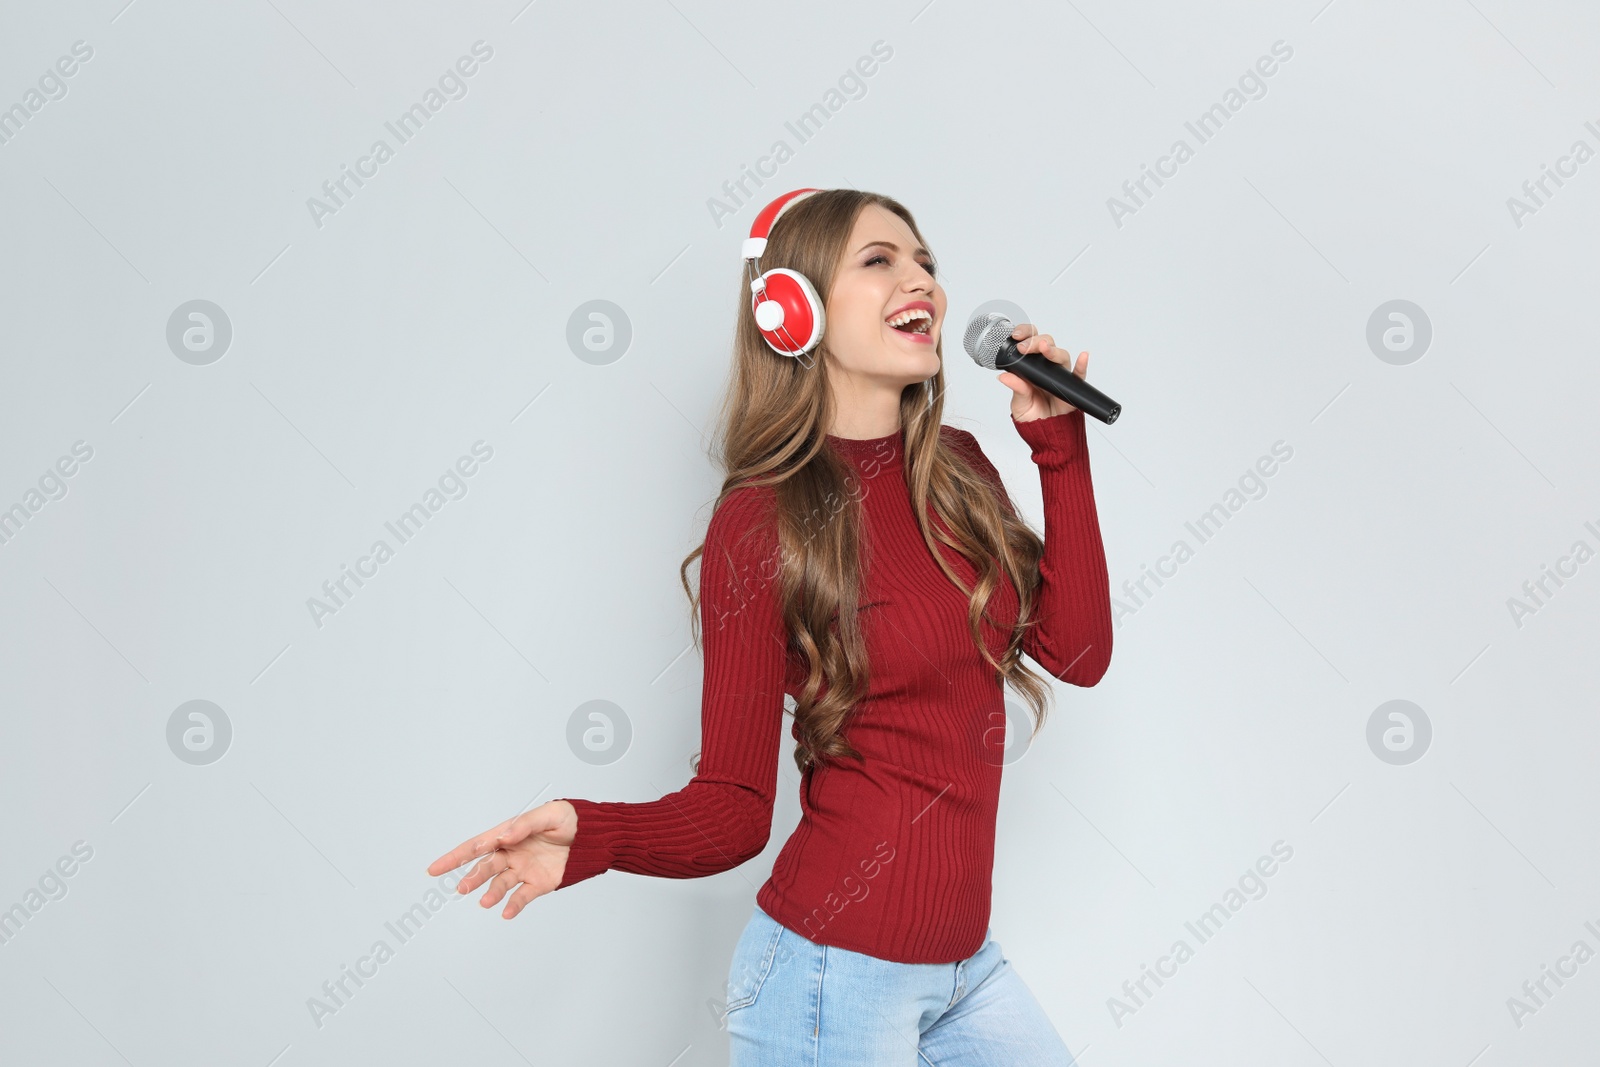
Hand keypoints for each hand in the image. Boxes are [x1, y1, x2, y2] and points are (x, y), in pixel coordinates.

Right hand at [426, 800, 577, 918]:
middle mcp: (512, 854)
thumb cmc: (570, 819)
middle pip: (485, 867)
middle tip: (462, 888)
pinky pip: (522, 897)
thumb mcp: (550, 815)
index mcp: (509, 834)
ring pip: (500, 884)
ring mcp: (524, 870)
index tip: (435, 869)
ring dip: (491, 893)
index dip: (455, 857)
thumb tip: (503, 835)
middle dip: (472, 877)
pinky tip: (505, 913)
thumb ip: (525, 825)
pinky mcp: (539, 884)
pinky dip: (513, 906)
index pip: (477, 845)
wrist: (595, 836)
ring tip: (486, 902)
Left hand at [996, 323, 1088, 421]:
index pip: (1030, 341)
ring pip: (1060, 355)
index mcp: (1031, 366)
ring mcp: (1059, 375)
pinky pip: (1079, 374)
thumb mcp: (1019, 402)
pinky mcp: (1071, 386)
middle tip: (1024, 348)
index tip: (1016, 335)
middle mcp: (1046, 366)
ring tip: (1044, 349)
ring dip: (1053, 350)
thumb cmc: (1031, 413)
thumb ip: (1016, 388)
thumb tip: (1003, 377)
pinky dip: (1082, 364)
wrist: (1044, 431)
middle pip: (1046, 343)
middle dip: (1035, 341)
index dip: (1025, 333)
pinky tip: (1083, 357)